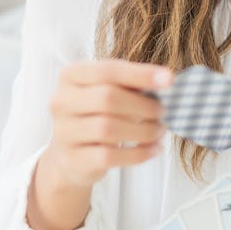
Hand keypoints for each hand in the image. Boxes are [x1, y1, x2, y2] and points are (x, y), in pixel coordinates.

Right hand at [46, 59, 172, 189]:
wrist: (72, 155)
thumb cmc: (97, 114)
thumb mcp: (109, 91)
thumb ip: (131, 83)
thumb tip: (166, 80)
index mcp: (71, 76)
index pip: (107, 70)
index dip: (140, 74)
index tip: (170, 80)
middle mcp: (61, 101)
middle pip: (107, 98)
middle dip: (143, 105)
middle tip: (163, 111)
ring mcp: (63, 131)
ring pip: (108, 128)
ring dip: (143, 130)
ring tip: (160, 130)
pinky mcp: (73, 159)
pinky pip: (109, 156)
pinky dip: (138, 153)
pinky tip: (153, 149)